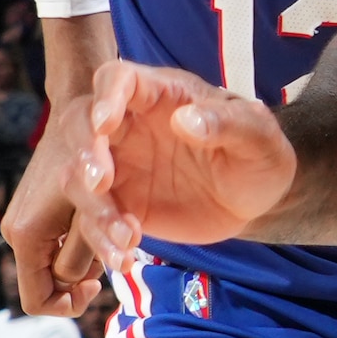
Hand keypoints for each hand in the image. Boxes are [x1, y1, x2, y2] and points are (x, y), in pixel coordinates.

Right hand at [2, 101, 107, 316]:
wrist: (79, 109)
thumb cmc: (93, 153)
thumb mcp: (95, 208)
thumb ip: (88, 248)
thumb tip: (83, 283)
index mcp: (26, 234)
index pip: (37, 301)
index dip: (70, 304)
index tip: (99, 284)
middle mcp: (19, 232)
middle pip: (50, 283)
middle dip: (83, 275)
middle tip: (114, 250)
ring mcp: (25, 222)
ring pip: (58, 263)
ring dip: (86, 257)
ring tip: (113, 232)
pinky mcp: (35, 213)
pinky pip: (59, 244)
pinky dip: (81, 243)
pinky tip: (104, 222)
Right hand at [72, 57, 299, 256]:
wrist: (256, 199)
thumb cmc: (258, 153)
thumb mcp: (257, 135)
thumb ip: (226, 123)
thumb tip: (187, 120)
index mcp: (160, 95)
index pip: (118, 78)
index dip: (104, 97)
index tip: (106, 124)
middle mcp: (129, 125)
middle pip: (80, 124)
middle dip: (84, 152)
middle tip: (102, 183)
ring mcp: (119, 165)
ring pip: (78, 177)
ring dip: (93, 207)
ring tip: (128, 237)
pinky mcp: (120, 203)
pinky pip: (94, 220)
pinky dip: (101, 241)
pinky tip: (125, 258)